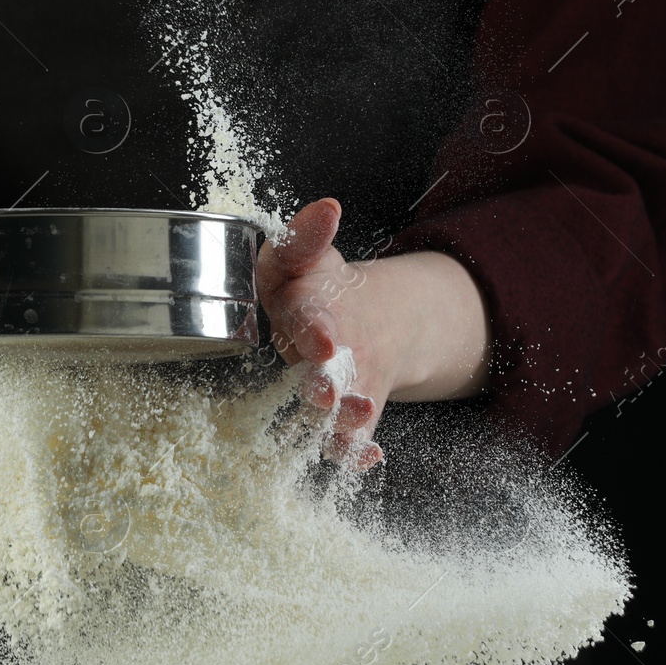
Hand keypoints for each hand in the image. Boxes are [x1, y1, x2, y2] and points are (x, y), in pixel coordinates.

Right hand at [255, 198, 492, 469]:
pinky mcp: (345, 416)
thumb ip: (308, 235)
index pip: (298, 318)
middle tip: (328, 392)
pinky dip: (355, 452)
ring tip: (359, 416)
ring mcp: (326, 389)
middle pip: (309, 374)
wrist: (343, 322)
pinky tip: (371, 456)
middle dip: (318, 385)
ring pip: (327, 413)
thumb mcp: (310, 254)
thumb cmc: (318, 288)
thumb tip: (327, 209)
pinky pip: (346, 441)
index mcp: (295, 311)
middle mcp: (306, 357)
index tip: (325, 339)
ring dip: (341, 420)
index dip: (310, 330)